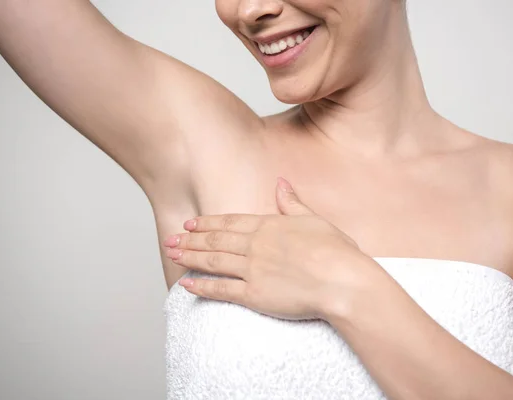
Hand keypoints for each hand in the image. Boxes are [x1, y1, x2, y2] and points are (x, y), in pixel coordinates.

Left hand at [162, 177, 372, 320]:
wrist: (343, 280)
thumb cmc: (336, 252)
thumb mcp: (314, 219)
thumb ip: (292, 203)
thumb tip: (280, 182)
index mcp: (269, 226)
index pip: (230, 222)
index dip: (207, 223)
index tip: (190, 224)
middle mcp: (256, 245)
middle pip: (216, 240)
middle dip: (190, 240)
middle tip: (170, 239)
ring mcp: (253, 269)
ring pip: (213, 261)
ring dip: (190, 257)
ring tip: (172, 254)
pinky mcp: (254, 294)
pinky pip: (222, 289)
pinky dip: (202, 286)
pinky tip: (186, 283)